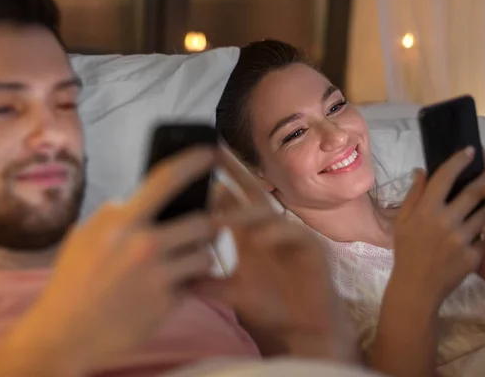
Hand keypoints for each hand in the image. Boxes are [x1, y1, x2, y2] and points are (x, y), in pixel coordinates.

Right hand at [20, 147, 218, 373]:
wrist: (65, 331)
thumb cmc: (73, 279)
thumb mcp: (86, 235)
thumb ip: (117, 215)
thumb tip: (142, 198)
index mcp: (122, 220)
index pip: (167, 178)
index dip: (195, 161)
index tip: (211, 152)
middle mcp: (144, 244)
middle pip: (204, 221)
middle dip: (209, 225)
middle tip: (203, 229)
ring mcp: (159, 275)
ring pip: (206, 254)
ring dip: (200, 256)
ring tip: (184, 261)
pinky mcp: (168, 303)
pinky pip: (194, 283)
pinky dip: (189, 283)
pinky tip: (170, 286)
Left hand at [196, 147, 356, 362]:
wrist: (303, 331)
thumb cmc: (269, 308)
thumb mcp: (230, 293)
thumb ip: (207, 281)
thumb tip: (174, 276)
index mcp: (246, 233)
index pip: (228, 198)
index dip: (211, 183)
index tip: (191, 167)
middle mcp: (266, 228)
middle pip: (248, 191)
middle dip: (232, 171)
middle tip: (212, 153)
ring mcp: (288, 235)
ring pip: (265, 212)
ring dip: (242, 213)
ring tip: (219, 220)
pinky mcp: (310, 248)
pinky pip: (293, 233)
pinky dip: (275, 233)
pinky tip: (258, 238)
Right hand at [392, 147, 484, 307]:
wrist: (417, 286)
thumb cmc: (406, 251)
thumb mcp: (402, 222)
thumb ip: (414, 195)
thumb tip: (422, 171)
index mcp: (425, 210)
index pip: (444, 178)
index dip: (459, 161)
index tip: (470, 151)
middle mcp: (445, 220)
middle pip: (474, 192)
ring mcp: (461, 238)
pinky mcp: (473, 253)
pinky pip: (483, 236)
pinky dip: (483, 232)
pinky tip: (481, 232)